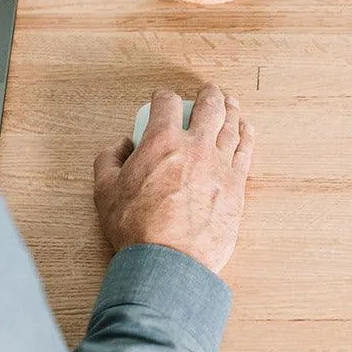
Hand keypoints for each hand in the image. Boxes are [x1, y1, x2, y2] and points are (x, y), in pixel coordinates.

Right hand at [93, 85, 254, 274]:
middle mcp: (196, 147)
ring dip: (231, 110)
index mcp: (162, 142)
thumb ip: (108, 161)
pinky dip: (247, 136)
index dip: (163, 97)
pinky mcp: (236, 186)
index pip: (166, 104)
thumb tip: (121, 146)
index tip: (163, 99)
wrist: (169, 260)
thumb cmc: (136, 228)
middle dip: (209, 94)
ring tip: (231, 103)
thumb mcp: (104, 191)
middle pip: (209, 107)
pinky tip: (246, 129)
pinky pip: (245, 152)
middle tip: (209, 91)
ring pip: (231, 126)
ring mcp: (220, 165)